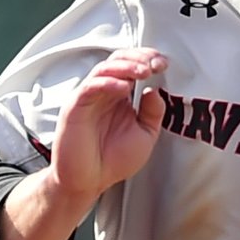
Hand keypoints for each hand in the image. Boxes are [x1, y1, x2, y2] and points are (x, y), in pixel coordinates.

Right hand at [47, 48, 171, 213]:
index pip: (132, 66)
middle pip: (118, 59)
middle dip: (139, 57)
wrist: (89, 182)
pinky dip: (107, 83)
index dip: (148, 59)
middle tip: (155, 63)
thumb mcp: (145, 135)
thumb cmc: (112, 161)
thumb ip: (152, 113)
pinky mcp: (75, 107)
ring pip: (104, 69)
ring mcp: (89, 98)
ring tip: (144, 71)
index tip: (164, 64)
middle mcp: (104, 92)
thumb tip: (155, 90)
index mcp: (120, 95)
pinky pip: (90, 87)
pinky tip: (123, 87)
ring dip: (126, 66)